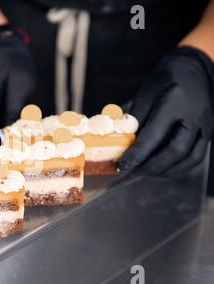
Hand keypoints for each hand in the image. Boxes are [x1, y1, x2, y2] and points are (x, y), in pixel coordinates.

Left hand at [119, 46, 213, 176]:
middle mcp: (194, 115)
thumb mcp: (145, 95)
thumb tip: (118, 143)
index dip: (137, 154)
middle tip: (132, 171)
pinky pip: (196, 158)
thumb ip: (133, 119)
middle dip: (151, 166)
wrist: (193, 70)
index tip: (122, 166)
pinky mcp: (209, 133)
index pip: (154, 135)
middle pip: (175, 150)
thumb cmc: (165, 81)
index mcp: (174, 102)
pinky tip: (161, 170)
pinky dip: (178, 168)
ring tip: (144, 173)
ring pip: (189, 158)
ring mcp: (205, 125)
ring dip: (165, 171)